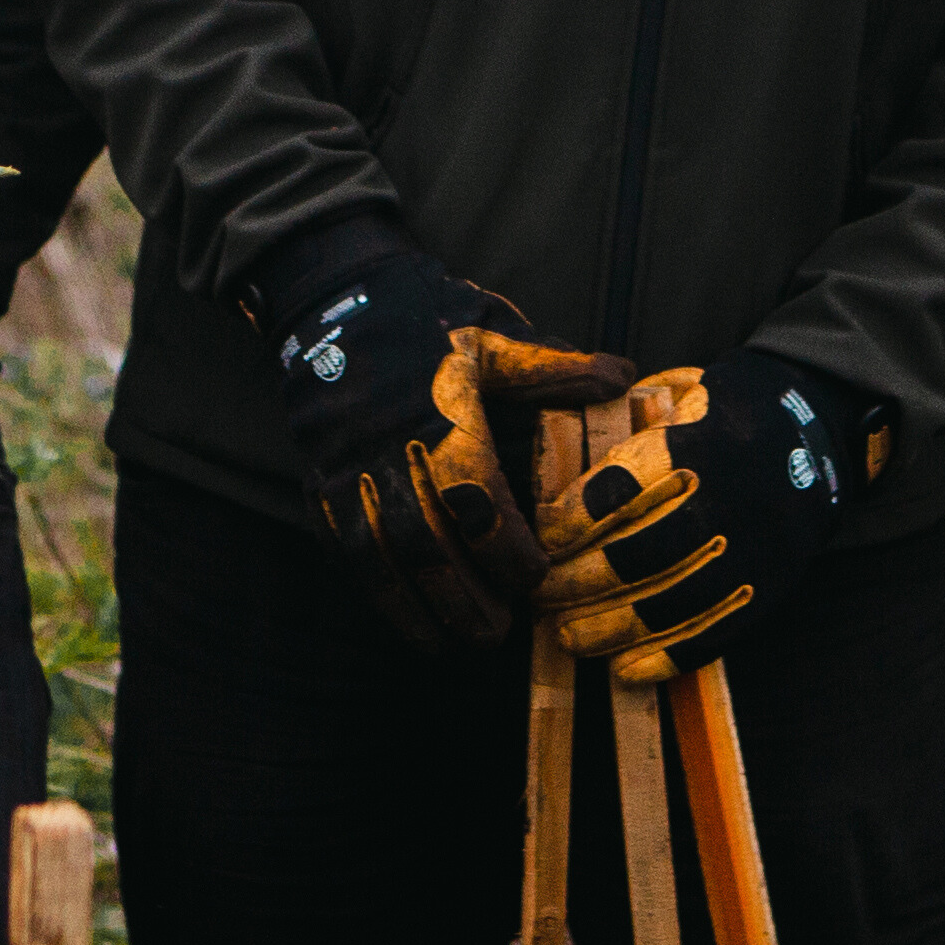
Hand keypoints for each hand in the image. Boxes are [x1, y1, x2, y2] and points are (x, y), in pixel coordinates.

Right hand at [269, 247, 631, 650]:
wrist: (334, 301)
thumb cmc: (425, 321)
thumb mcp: (492, 336)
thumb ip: (554, 369)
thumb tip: (624, 376)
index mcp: (444, 412)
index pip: (475, 494)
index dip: (505, 546)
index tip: (535, 580)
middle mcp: (391, 447)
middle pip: (426, 539)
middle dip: (462, 595)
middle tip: (498, 635)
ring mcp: (348, 468)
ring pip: (381, 554)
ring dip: (417, 606)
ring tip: (454, 643)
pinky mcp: (319, 483)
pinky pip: (344, 551)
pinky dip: (376, 592)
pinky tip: (406, 620)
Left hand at [534, 350, 887, 685]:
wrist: (813, 435)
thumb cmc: (724, 414)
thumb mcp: (678, 392)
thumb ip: (623, 422)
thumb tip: (553, 462)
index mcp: (700, 441)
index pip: (627, 485)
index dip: (577, 516)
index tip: (543, 534)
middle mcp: (729, 498)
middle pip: (642, 552)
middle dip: (580, 580)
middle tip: (540, 594)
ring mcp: (753, 550)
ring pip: (673, 602)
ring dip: (611, 626)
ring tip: (568, 636)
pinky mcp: (770, 587)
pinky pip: (716, 633)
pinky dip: (667, 657)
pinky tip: (625, 669)